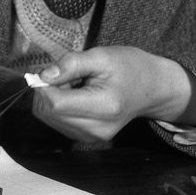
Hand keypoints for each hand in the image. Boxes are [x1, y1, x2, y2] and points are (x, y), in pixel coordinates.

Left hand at [32, 46, 195, 142]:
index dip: (44, 86)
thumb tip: (43, 76)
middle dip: (47, 91)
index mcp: (103, 107)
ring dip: (53, 99)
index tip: (50, 69)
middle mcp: (97, 129)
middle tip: (65, 74)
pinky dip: (59, 107)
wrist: (152, 88)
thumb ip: (71, 64)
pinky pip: (58, 124)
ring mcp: (93, 137)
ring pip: (50, 120)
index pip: (55, 104)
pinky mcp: (88, 139)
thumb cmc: (129, 67)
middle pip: (49, 114)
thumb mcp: (101, 55)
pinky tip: (76, 95)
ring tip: (74, 84)